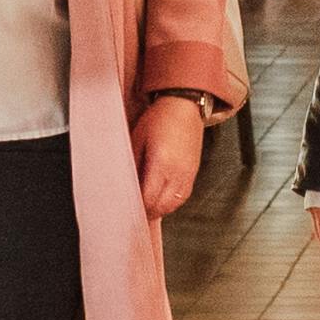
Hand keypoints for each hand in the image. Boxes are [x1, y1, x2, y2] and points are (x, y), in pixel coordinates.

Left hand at [137, 98, 209, 214]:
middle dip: (147, 212)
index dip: (137, 207)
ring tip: (146, 208)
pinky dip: (171, 203)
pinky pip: (182, 197)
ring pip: (173, 205)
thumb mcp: (137, 139)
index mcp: (162, 163)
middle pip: (162, 206)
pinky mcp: (193, 173)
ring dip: (159, 209)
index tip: (127, 209)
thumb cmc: (159, 119)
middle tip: (134, 213)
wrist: (184, 107)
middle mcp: (177, 172)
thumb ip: (133, 164)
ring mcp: (188, 174)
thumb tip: (126, 185)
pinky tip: (161, 201)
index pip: (148, 198)